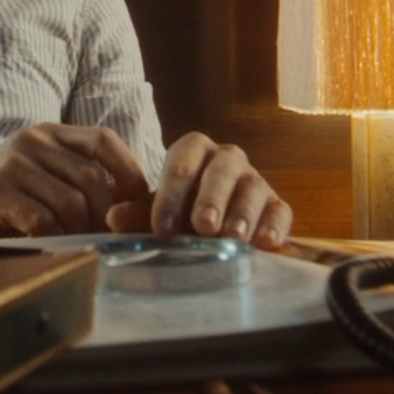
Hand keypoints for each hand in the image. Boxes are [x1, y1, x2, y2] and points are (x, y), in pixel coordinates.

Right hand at [0, 124, 152, 239]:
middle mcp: (31, 142)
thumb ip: (76, 180)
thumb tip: (132, 199)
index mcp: (47, 133)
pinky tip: (46, 246)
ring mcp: (12, 165)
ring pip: (72, 203)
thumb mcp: (39, 178)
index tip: (140, 200)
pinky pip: (44, 221)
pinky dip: (53, 239)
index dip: (130, 170)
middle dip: (106, 216)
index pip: (103, 140)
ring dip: (80, 232)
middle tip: (104, 239)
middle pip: (92, 178)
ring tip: (74, 245)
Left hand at [105, 131, 292, 249]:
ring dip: (242, 214)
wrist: (213, 224)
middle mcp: (227, 158)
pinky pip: (280, 211)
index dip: (171, 195)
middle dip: (211, 199)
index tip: (163, 227)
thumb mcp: (160, 212)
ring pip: (252, 190)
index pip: (181, 165)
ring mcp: (255, 180)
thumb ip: (139, 215)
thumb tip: (113, 218)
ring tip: (232, 237)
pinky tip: (265, 243)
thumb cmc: (181, 212)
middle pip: (220, 172)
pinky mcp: (276, 204)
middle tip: (203, 226)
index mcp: (193, 151)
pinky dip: (274, 226)